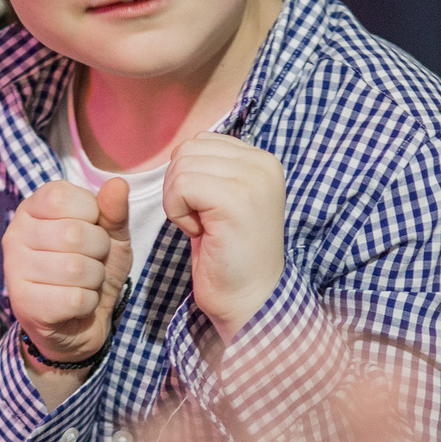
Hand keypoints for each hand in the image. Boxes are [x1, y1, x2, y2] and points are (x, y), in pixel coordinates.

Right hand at [5, 176, 133, 366]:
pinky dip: (87, 304)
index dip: (93, 216)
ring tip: (82, 284)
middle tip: (90, 263)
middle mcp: (15, 235)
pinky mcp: (23, 304)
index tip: (89, 231)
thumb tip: (118, 184)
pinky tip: (75, 306)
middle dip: (98, 252)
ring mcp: (15, 270)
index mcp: (32, 209)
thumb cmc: (90, 271)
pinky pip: (74, 299)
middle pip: (74, 234)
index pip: (65, 197)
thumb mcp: (110, 237)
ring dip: (93, 280)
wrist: (79, 324)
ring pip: (75, 269)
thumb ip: (114, 211)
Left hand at [163, 134, 284, 341]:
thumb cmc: (230, 256)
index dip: (190, 177)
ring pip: (181, 166)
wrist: (249, 300)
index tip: (209, 211)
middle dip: (179, 188)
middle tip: (203, 222)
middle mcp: (263, 163)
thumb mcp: (225, 199)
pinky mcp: (235, 199)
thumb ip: (213, 169)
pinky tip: (199, 234)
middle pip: (187, 150)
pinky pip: (181, 186)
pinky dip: (177, 212)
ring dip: (178, 202)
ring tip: (204, 228)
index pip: (201, 142)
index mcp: (262, 160)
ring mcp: (252, 179)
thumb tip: (181, 149)